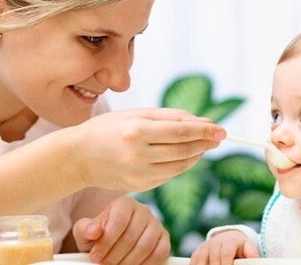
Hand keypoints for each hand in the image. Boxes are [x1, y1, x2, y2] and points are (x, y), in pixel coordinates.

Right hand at [69, 108, 225, 191]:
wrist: (78, 156)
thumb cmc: (109, 128)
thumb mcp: (137, 114)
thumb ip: (172, 117)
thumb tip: (205, 122)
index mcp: (137, 131)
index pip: (181, 132)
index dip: (205, 131)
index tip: (222, 130)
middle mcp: (138, 155)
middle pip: (184, 150)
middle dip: (205, 143)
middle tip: (218, 136)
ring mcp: (139, 174)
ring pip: (180, 166)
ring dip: (196, 155)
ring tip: (202, 144)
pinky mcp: (140, 187)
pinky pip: (169, 175)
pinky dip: (180, 165)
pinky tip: (183, 155)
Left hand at [72, 195, 169, 264]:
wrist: (112, 242)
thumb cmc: (98, 236)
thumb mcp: (85, 231)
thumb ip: (85, 229)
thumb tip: (94, 231)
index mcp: (124, 203)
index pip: (119, 221)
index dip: (107, 242)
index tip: (95, 256)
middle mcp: (143, 210)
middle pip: (132, 236)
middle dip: (115, 256)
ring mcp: (156, 223)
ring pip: (146, 245)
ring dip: (129, 262)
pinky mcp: (164, 237)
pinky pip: (160, 252)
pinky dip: (147, 264)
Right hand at [190, 230, 259, 264]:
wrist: (228, 238)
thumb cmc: (239, 247)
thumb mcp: (247, 247)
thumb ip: (251, 252)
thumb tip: (257, 258)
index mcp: (229, 241)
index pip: (226, 254)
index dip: (226, 264)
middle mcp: (215, 242)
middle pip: (214, 260)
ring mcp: (205, 247)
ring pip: (200, 260)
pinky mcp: (197, 252)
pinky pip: (194, 261)